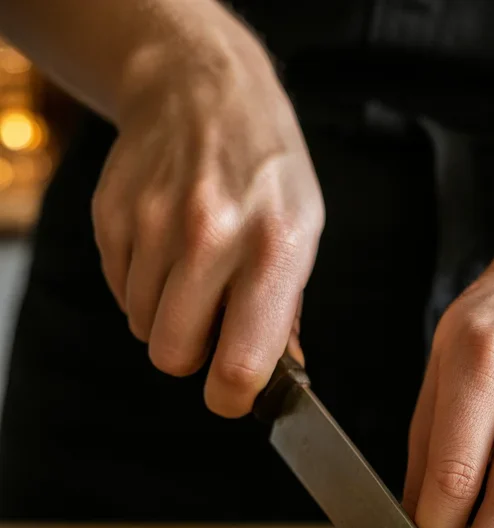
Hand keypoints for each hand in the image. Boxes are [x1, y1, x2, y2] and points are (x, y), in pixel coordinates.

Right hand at [92, 21, 322, 415]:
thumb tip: (271, 378)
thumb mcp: (304, 234)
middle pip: (172, 353)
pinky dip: (140, 284)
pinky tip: (166, 249)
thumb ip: (285, 311)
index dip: (231, 397)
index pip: (240, 363)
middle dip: (190, 356)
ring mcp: (154, 223)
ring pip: (141, 325)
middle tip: (210, 330)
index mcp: (273, 250)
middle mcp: (211, 237)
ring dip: (164, 316)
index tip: (231, 396)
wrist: (203, 89)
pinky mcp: (114, 214)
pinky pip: (119, 289)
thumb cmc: (266, 172)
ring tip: (192, 275)